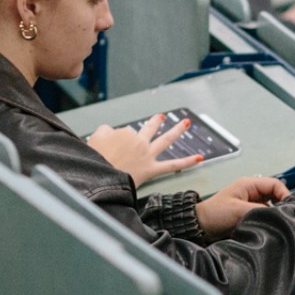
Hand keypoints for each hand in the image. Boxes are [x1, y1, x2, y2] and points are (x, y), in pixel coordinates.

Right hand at [87, 114, 203, 186]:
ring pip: (165, 140)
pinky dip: (187, 162)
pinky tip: (200, 158)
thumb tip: (111, 131)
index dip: (115, 143)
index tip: (108, 154)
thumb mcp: (94, 139)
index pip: (124, 134)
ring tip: (186, 123)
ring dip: (177, 131)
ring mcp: (147, 154)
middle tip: (161, 117)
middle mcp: (139, 141)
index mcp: (125, 133)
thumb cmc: (95, 160)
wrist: (100, 177)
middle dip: (155, 123)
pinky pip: (173, 165)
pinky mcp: (152, 169)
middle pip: (149, 129)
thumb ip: (105, 132)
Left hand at [195, 176, 290, 238]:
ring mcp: (251, 204)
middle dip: (282, 205)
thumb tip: (279, 215)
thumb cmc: (215, 214)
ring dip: (275, 214)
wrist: (199, 227)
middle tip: (288, 217)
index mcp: (249, 185)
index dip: (285, 194)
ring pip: (271, 206)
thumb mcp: (238, 210)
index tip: (290, 208)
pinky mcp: (249, 216)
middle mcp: (252, 193)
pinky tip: (272, 228)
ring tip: (280, 223)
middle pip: (276, 195)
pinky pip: (264, 216)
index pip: (276, 184)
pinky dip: (269, 221)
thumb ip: (260, 211)